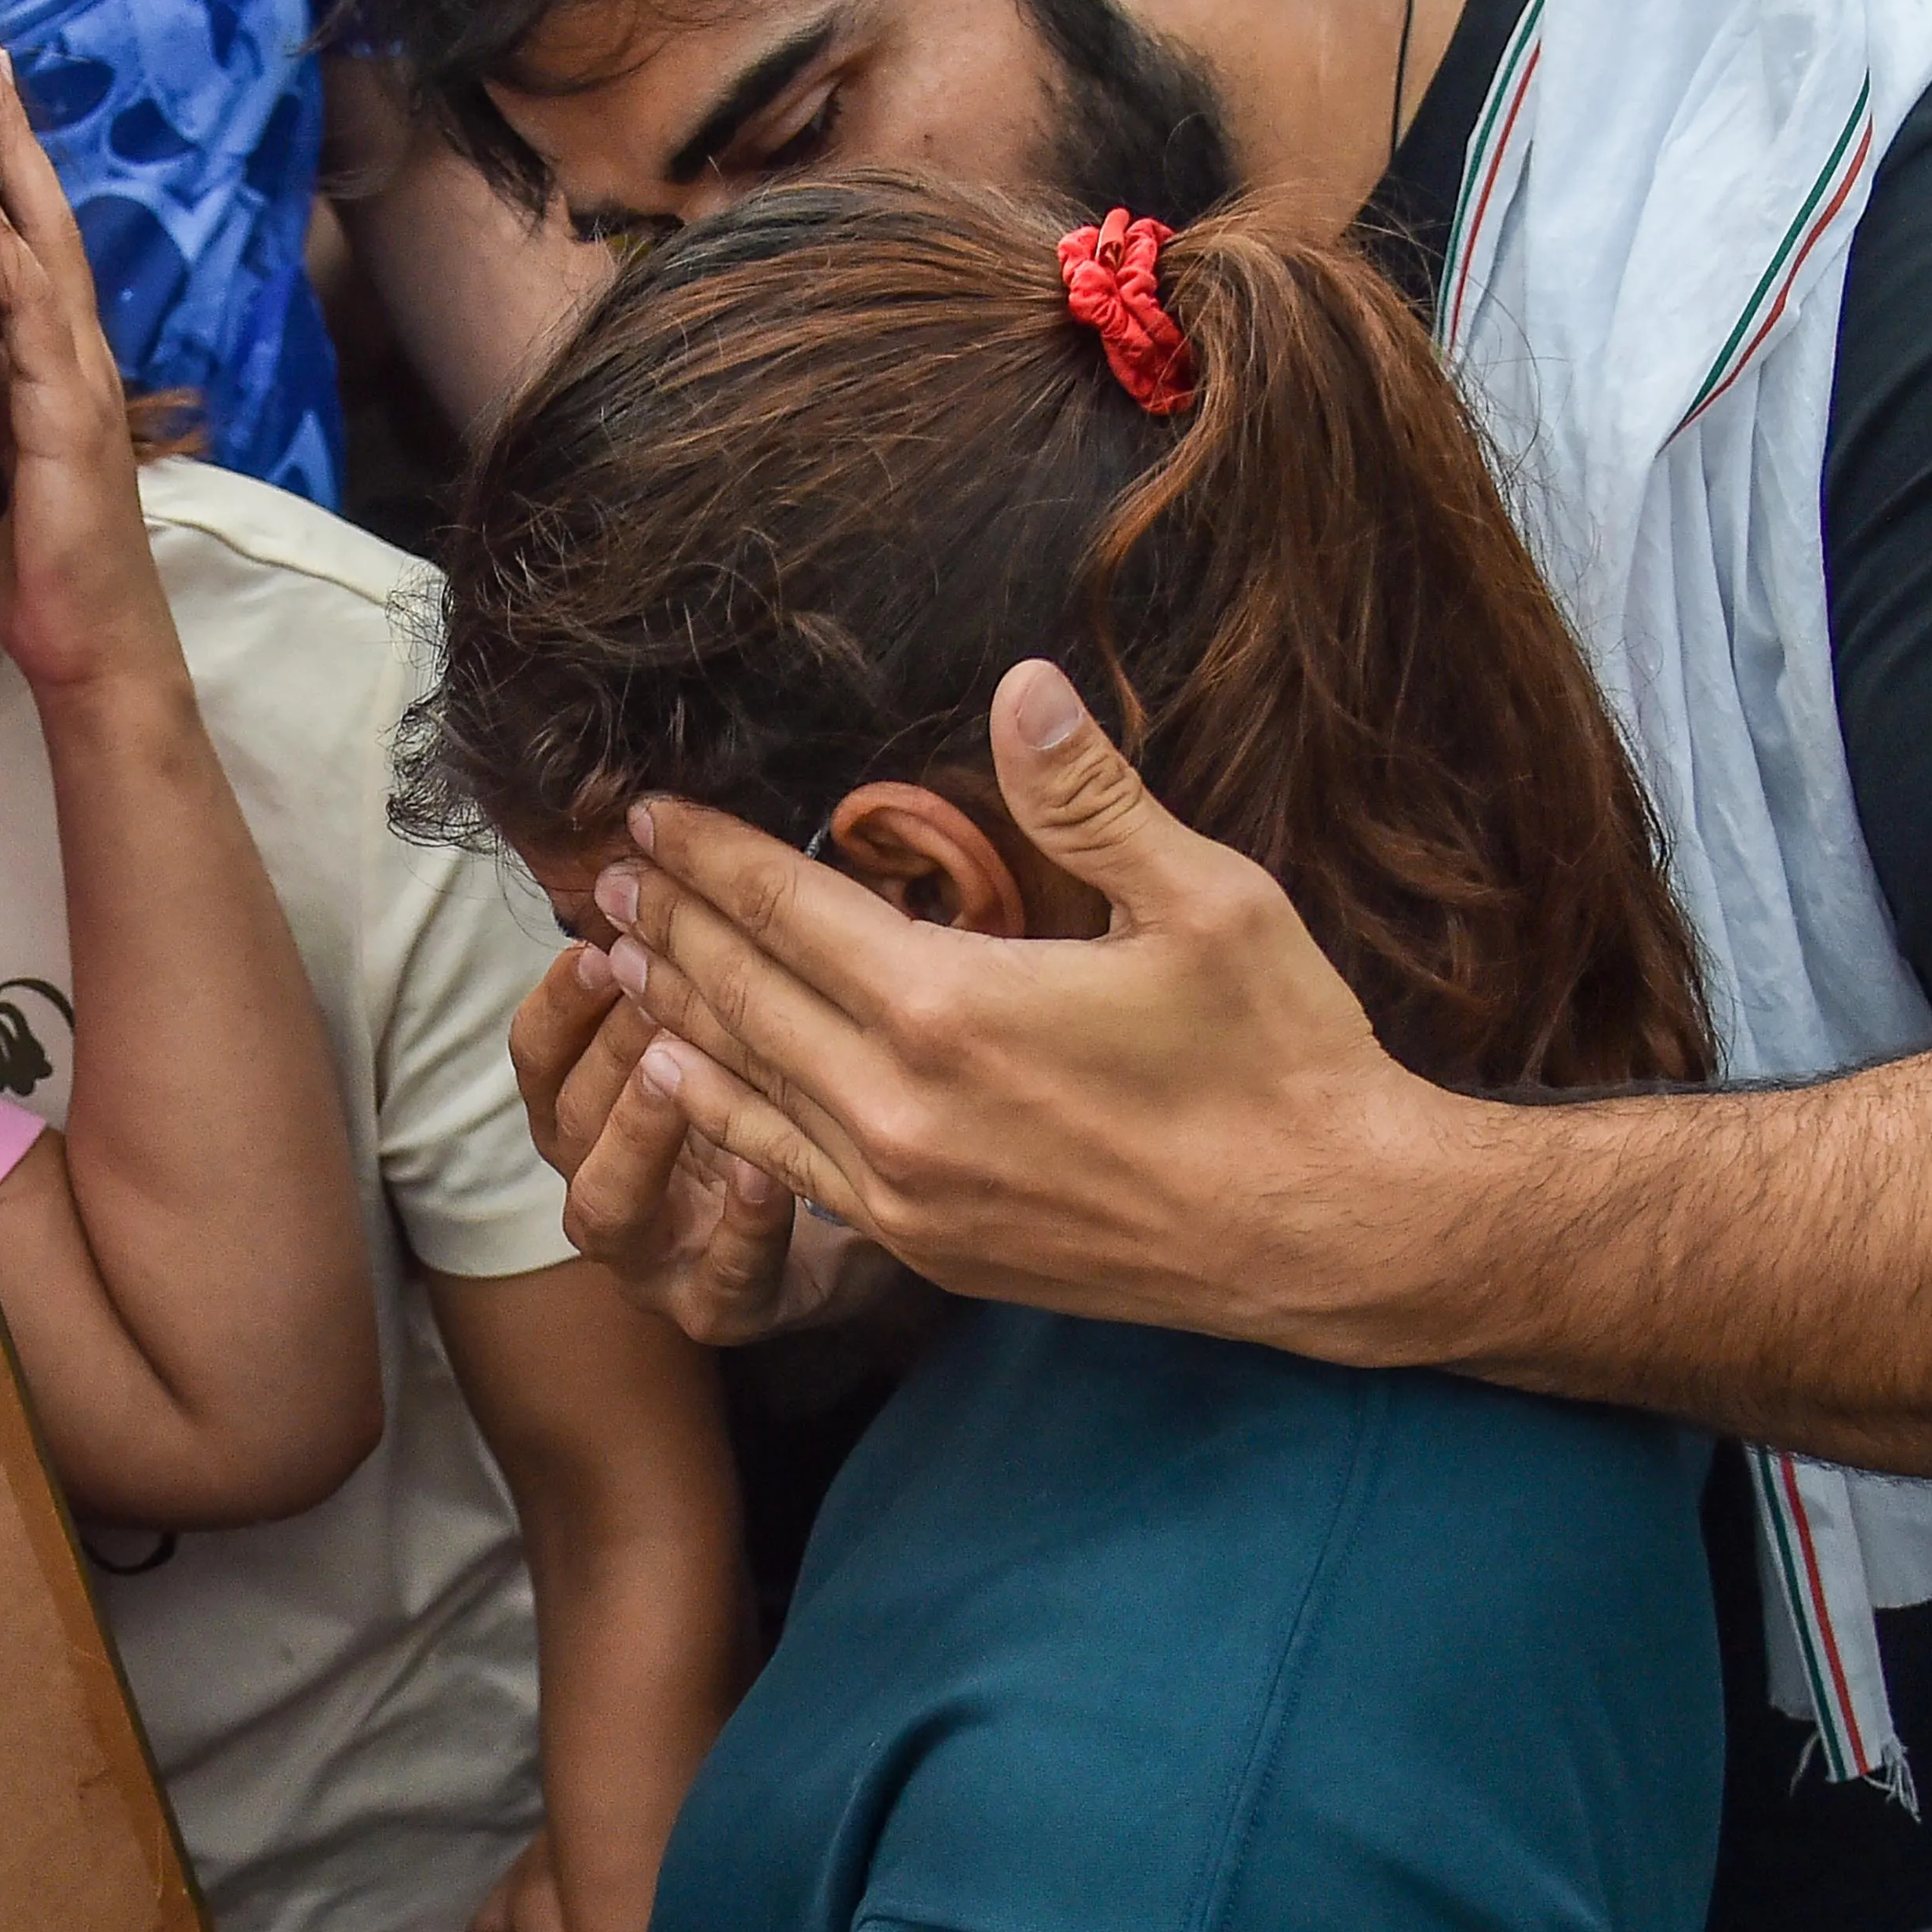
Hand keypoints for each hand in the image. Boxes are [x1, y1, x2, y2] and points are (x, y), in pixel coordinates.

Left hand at [0, 27, 188, 707]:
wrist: (92, 648)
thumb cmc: (43, 568)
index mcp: (55, 367)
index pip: (25, 245)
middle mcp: (76, 358)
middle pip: (40, 216)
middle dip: (6, 128)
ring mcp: (77, 383)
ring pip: (38, 246)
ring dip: (2, 159)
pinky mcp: (66, 418)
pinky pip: (29, 315)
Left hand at [590, 660, 1454, 1356]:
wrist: (1327, 1234)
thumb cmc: (1282, 1058)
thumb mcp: (1209, 900)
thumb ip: (1092, 796)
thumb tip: (1022, 684)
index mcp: (953, 1008)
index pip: (787, 907)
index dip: (709, 854)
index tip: (647, 812)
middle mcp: (899, 1107)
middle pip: (744, 991)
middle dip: (668, 922)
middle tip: (604, 870)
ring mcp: (902, 1190)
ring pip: (747, 1079)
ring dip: (674, 1008)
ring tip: (613, 952)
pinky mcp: (921, 1247)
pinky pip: (783, 1166)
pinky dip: (717, 1110)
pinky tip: (673, 1073)